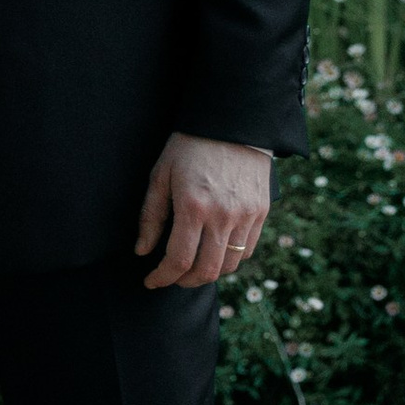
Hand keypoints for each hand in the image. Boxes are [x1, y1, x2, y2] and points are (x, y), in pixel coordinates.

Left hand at [136, 134, 270, 290]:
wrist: (233, 122)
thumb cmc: (190, 146)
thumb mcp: (161, 175)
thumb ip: (151, 216)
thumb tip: (142, 252)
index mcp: (193, 207)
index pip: (178, 260)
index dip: (162, 278)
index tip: (151, 281)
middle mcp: (222, 216)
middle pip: (205, 271)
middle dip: (183, 281)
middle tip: (171, 277)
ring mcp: (246, 216)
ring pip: (228, 265)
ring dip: (207, 274)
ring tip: (192, 267)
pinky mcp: (261, 212)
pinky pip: (247, 250)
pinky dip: (229, 260)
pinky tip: (214, 253)